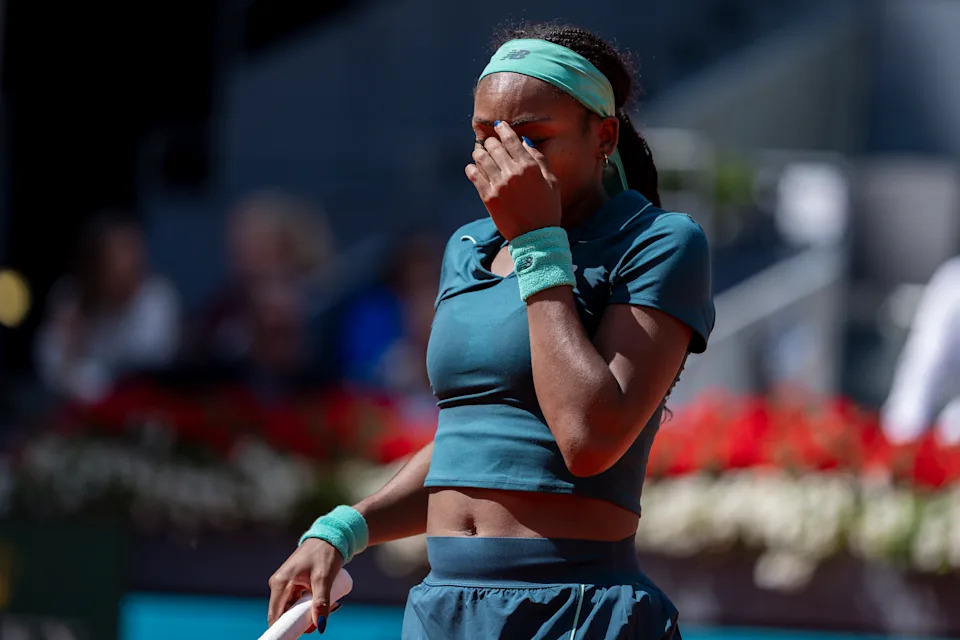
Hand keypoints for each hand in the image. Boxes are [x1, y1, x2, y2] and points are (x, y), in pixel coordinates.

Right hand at [267, 538, 342, 632]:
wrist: (330, 536)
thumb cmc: (325, 553)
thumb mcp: (324, 578)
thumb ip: (321, 602)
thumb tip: (320, 626)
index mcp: (281, 583)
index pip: (275, 616)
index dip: (284, 630)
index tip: (296, 636)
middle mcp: (279, 585)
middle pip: (286, 615)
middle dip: (304, 621)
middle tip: (325, 616)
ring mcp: (286, 584)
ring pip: (294, 609)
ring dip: (310, 612)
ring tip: (332, 604)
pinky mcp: (294, 584)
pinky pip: (299, 602)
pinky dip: (311, 605)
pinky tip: (328, 600)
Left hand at [465, 121, 560, 239]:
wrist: (536, 236)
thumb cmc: (547, 208)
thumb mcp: (551, 182)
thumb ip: (539, 159)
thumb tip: (525, 141)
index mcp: (529, 167)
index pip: (511, 139)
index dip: (503, 129)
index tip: (499, 126)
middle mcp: (512, 173)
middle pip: (494, 146)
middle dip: (491, 141)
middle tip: (491, 143)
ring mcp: (498, 185)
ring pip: (481, 158)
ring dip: (480, 153)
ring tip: (481, 154)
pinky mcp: (488, 197)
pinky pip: (474, 176)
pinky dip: (472, 169)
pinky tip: (474, 168)